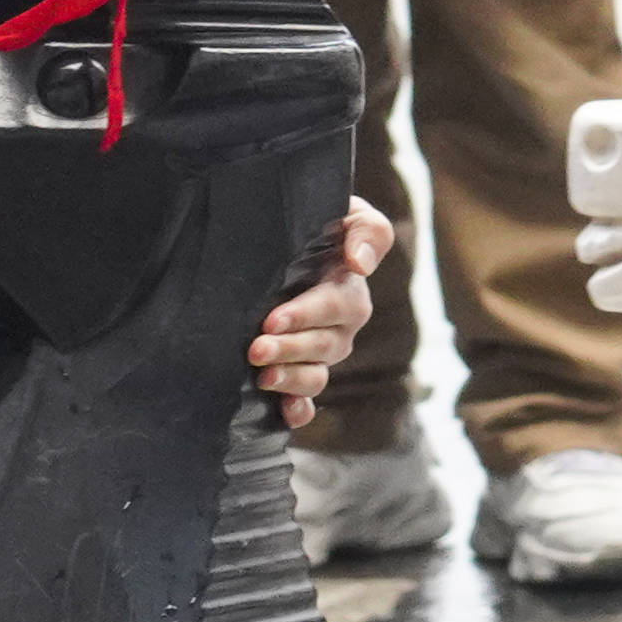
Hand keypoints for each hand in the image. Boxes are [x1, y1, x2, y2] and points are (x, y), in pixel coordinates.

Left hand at [246, 197, 389, 427]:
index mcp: (346, 285)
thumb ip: (365, 229)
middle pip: (325, 343)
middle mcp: (340, 323)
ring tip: (262, 375)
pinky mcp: (303, 371)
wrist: (273, 234)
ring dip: (292, 378)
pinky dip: (299, 410)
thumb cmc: (313, 219)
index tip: (273, 319)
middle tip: (256, 348)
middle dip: (290, 347)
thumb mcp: (343, 209)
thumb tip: (360, 263)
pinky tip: (287, 413)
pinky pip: (309, 398)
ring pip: (318, 373)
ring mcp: (323, 350)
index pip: (336, 303)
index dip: (308, 315)